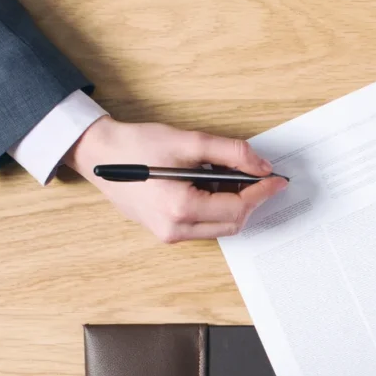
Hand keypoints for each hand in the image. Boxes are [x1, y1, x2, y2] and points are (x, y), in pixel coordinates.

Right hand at [65, 116, 287, 242]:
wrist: (98, 154)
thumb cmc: (136, 146)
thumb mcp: (188, 141)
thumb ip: (230, 152)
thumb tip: (261, 166)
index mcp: (180, 208)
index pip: (237, 207)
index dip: (261, 193)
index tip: (277, 179)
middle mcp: (175, 229)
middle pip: (232, 223)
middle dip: (251, 200)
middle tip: (260, 177)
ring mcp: (169, 234)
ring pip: (220, 228)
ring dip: (234, 205)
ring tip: (233, 178)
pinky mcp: (165, 232)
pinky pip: (203, 226)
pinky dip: (216, 209)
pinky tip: (213, 186)